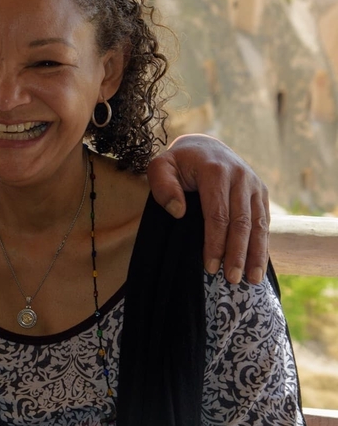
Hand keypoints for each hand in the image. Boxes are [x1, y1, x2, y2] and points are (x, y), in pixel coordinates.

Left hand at [146, 134, 269, 283]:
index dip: (215, 242)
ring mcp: (254, 185)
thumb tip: (178, 212)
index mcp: (216, 172)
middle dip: (237, 253)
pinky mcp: (261, 193)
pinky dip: (262, 244)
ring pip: (258, 224)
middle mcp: (241, 177)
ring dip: (255, 253)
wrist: (205, 146)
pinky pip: (264, 221)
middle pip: (241, 222)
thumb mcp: (161, 166)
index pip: (217, 214)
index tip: (210, 266)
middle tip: (231, 279)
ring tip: (252, 279)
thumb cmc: (179, 162)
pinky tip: (258, 264)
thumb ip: (163, 186)